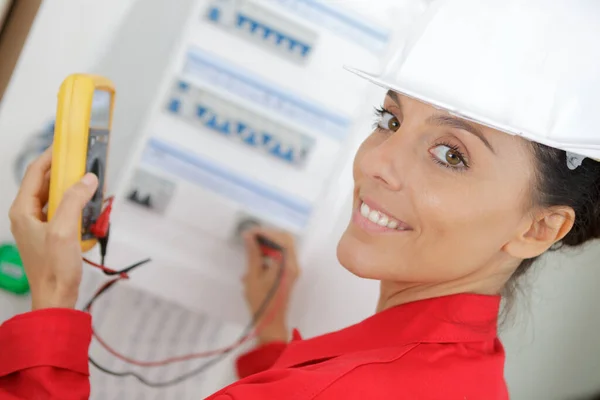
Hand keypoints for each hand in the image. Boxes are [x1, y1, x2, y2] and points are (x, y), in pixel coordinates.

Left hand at [9, 147, 98, 309]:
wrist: (56, 297)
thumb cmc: (54, 268)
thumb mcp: (64, 230)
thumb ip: (74, 200)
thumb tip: (87, 178)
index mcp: (23, 211)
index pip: (36, 172)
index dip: (52, 156)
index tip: (68, 144)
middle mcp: (27, 215)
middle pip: (45, 182)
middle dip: (65, 171)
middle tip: (85, 162)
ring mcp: (38, 225)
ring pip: (55, 196)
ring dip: (72, 187)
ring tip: (90, 182)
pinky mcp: (51, 234)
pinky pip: (62, 210)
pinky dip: (75, 203)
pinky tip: (89, 205)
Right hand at [242, 227, 299, 344]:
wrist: (271, 322)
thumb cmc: (260, 301)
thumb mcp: (253, 276)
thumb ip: (253, 254)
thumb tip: (249, 236)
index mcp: (286, 265)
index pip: (280, 239)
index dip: (265, 232)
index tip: (249, 233)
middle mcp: (294, 265)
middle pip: (286, 239)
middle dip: (268, 235)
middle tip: (251, 238)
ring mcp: (293, 269)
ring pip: (285, 246)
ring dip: (269, 243)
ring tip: (252, 248)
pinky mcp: (290, 273)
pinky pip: (283, 256)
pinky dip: (271, 252)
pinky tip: (257, 260)